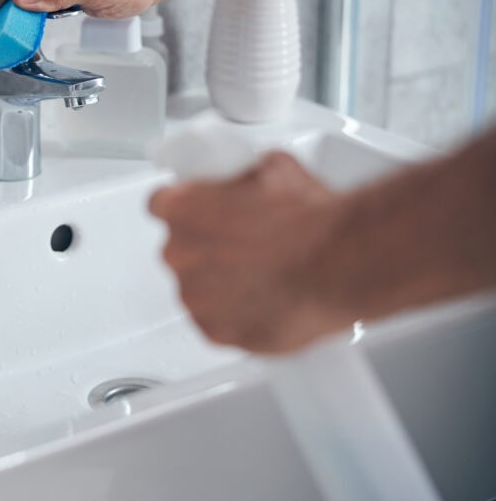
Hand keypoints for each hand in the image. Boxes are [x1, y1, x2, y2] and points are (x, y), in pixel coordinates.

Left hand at [148, 152, 356, 352]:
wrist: (341, 262)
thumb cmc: (309, 218)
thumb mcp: (273, 168)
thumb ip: (243, 176)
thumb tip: (248, 178)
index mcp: (182, 208)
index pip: (160, 205)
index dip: (185, 209)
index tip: (199, 213)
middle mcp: (179, 253)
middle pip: (180, 249)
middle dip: (206, 248)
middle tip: (245, 246)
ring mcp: (195, 296)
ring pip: (197, 288)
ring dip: (219, 284)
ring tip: (262, 277)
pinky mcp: (215, 331)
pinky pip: (215, 322)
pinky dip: (235, 316)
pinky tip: (264, 303)